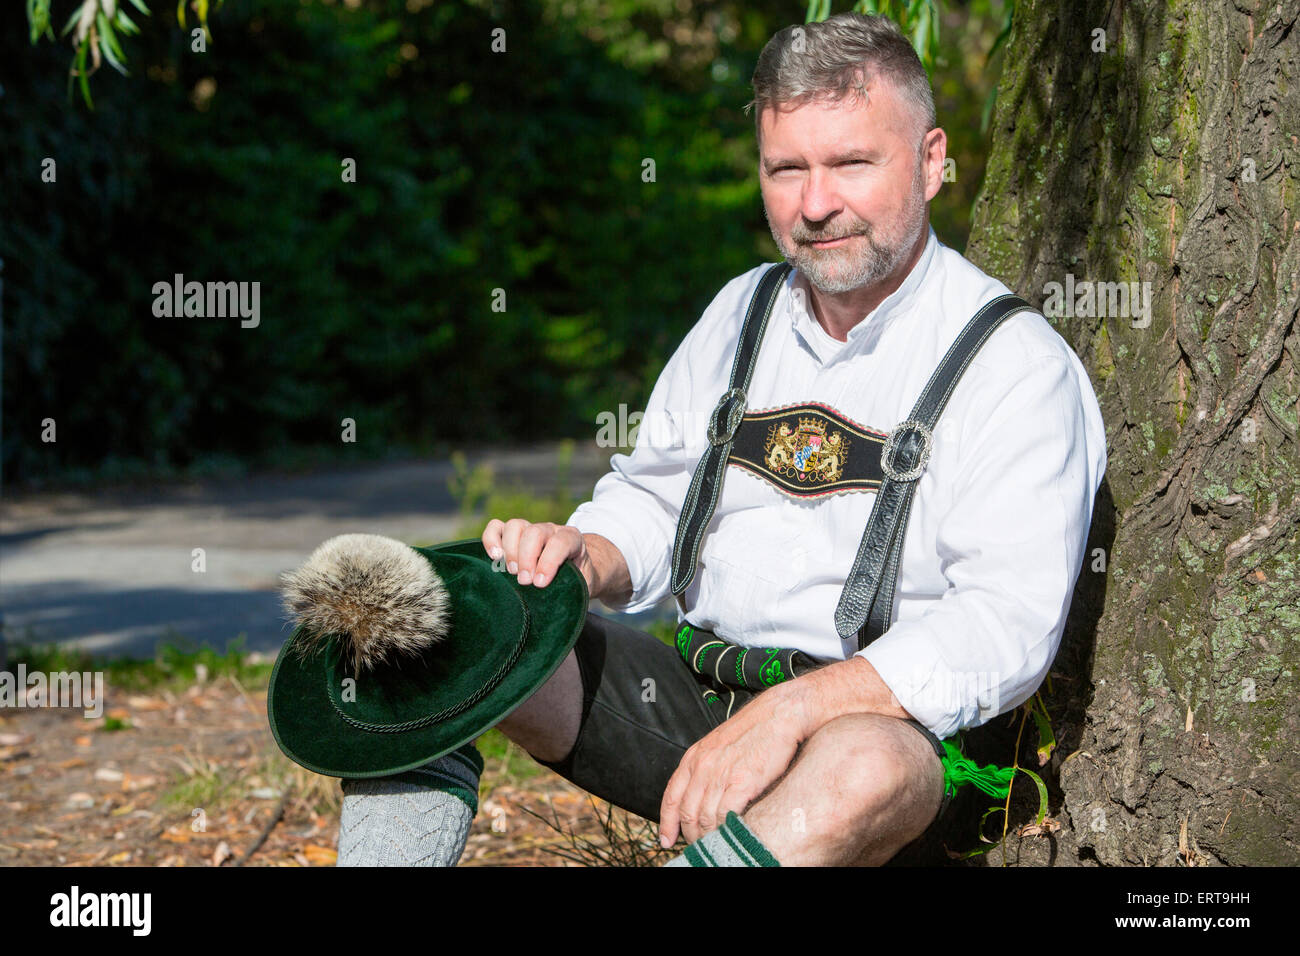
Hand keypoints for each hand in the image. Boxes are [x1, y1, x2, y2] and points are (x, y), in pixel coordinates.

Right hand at [481, 519, 595, 593]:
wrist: (575, 571)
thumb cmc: (577, 581)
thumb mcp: (581, 585)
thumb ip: (571, 591)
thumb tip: (553, 607)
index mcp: (572, 539)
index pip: (561, 542)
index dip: (549, 562)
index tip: (540, 583)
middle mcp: (550, 530)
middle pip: (535, 532)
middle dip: (527, 558)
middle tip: (524, 581)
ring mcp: (530, 529)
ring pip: (515, 526)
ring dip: (510, 550)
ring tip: (511, 572)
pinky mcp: (512, 534)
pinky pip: (497, 527)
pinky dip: (491, 540)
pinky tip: (494, 558)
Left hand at [658, 684, 807, 847]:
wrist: (780, 714)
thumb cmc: (755, 731)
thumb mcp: (721, 745)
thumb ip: (708, 769)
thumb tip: (702, 798)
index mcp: (694, 756)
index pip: (671, 796)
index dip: (667, 823)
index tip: (667, 840)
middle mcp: (703, 765)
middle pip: (687, 812)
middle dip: (690, 836)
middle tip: (698, 848)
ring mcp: (721, 773)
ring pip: (705, 819)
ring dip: (709, 837)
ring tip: (717, 846)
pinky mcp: (742, 781)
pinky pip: (725, 816)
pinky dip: (726, 830)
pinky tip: (732, 835)